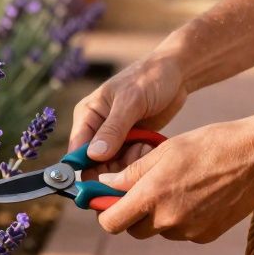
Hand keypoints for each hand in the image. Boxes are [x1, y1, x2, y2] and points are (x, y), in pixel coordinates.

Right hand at [69, 49, 187, 176]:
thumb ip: (113, 129)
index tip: (102, 181)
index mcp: (87, 115)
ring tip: (144, 146)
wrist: (176, 73)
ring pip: (113, 166)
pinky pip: (129, 162)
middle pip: (94, 164)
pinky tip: (149, 145)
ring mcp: (114, 137)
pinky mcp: (131, 141)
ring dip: (129, 163)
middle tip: (133, 157)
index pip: (77, 150)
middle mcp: (96, 128)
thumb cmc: (150, 78)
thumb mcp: (131, 101)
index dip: (85, 168)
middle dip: (113, 168)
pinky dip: (139, 159)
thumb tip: (94, 155)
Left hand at [93, 117, 253, 242]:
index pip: (111, 223)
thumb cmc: (209, 145)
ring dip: (158, 215)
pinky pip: (182, 232)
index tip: (107, 201)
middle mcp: (168, 220)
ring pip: (159, 230)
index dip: (105, 213)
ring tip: (177, 186)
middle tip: (143, 189)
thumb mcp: (164, 151)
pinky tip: (196, 195)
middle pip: (134, 229)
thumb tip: (106, 185)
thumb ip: (131, 173)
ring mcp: (188, 231)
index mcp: (152, 196)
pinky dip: (182, 218)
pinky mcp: (206, 236)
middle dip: (132, 213)